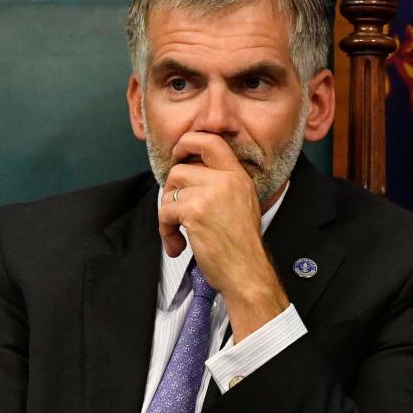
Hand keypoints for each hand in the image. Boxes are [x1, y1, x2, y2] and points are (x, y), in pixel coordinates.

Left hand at [159, 132, 288, 340]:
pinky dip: (165, 231)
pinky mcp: (195, 211)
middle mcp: (226, 180)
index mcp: (238, 176)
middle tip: (174, 210)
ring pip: (170, 190)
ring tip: (178, 233)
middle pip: (180, 169)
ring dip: (167, 215)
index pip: (211, 140)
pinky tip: (177, 244)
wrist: (247, 272)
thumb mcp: (241, 204)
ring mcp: (210, 194)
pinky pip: (165, 212)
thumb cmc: (241, 246)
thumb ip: (221, 185)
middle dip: (171, 190)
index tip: (178, 153)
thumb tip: (188, 174)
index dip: (188, 142)